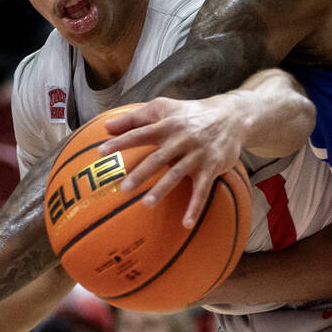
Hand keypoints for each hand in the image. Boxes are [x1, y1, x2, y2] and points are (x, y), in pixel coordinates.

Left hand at [99, 95, 248, 227]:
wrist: (230, 116)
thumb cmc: (189, 113)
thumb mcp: (163, 108)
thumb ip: (134, 117)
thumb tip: (106, 126)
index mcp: (166, 125)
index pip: (139, 133)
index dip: (120, 142)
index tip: (101, 153)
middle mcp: (180, 139)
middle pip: (157, 158)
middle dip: (140, 174)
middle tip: (123, 189)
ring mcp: (197, 154)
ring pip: (176, 174)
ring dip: (161, 190)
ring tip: (146, 204)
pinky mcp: (211, 167)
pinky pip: (202, 190)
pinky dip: (195, 207)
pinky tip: (186, 224)